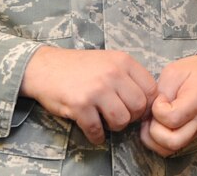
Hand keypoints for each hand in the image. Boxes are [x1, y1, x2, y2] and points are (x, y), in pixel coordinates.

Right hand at [20, 46, 157, 144]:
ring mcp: (96, 90)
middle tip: (120, 116)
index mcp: (123, 61)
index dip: (147, 103)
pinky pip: (97, 130)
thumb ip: (129, 76)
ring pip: (121, 120)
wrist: (45, 67)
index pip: (151, 89)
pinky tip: (94, 131)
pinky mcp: (79, 105)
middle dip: (132, 117)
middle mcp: (112, 73)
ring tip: (106, 121)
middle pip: (138, 107)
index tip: (137, 108)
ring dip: (115, 127)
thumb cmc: (80, 67)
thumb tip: (150, 101)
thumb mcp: (110, 60)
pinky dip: (97, 136)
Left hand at [140, 52, 196, 156]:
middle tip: (153, 113)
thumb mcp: (175, 71)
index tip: (159, 98)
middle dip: (154, 130)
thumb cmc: (195, 71)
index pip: (172, 118)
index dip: (158, 109)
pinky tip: (157, 125)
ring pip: (170, 150)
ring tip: (153, 120)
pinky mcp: (191, 136)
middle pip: (172, 142)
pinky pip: (171, 148)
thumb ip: (161, 91)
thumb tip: (150, 111)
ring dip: (154, 138)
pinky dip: (158, 142)